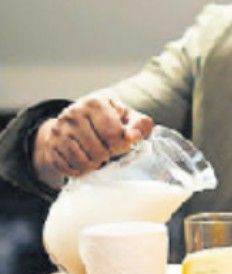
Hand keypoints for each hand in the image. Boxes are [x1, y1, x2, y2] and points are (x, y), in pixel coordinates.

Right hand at [33, 96, 153, 187]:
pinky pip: (67, 167)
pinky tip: (86, 163)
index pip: (112, 133)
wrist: (77, 120)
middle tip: (109, 153)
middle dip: (108, 156)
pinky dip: (80, 170)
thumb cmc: (109, 119)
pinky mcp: (50, 145)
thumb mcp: (127, 116)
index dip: (121, 145)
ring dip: (94, 165)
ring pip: (81, 160)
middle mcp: (72, 113)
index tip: (122, 145)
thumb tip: (134, 136)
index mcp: (94, 103)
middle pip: (97, 150)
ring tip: (99, 159)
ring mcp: (58, 129)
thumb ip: (139, 124)